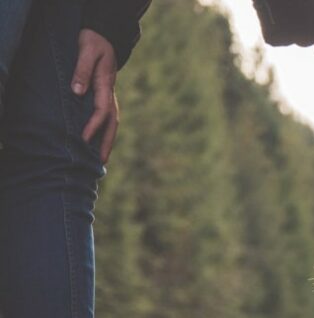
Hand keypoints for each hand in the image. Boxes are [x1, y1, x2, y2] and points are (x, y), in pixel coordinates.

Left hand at [72, 29, 118, 162]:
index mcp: (106, 85)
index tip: (83, 139)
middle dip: (107, 142)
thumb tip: (77, 91)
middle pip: (112, 123)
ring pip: (112, 122)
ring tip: (102, 158)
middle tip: (101, 161)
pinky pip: (108, 118)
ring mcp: (110, 95)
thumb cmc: (94, 43)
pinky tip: (99, 140)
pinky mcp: (106, 95)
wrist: (105, 37)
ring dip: (108, 140)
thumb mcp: (87, 51)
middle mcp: (110, 94)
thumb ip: (82, 70)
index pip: (101, 111)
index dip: (93, 126)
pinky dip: (106, 131)